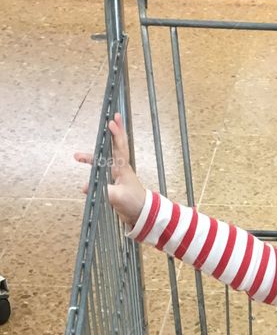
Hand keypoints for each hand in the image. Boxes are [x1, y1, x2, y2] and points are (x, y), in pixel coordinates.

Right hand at [74, 113, 146, 227]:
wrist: (142, 215)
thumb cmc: (134, 203)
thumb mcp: (117, 196)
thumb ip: (103, 190)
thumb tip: (86, 187)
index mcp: (123, 168)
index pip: (120, 147)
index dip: (116, 134)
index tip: (112, 122)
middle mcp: (120, 169)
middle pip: (115, 148)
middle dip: (113, 134)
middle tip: (111, 119)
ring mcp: (117, 177)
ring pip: (103, 162)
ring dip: (91, 159)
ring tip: (77, 156)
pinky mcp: (113, 186)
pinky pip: (101, 176)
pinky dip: (93, 177)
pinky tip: (85, 185)